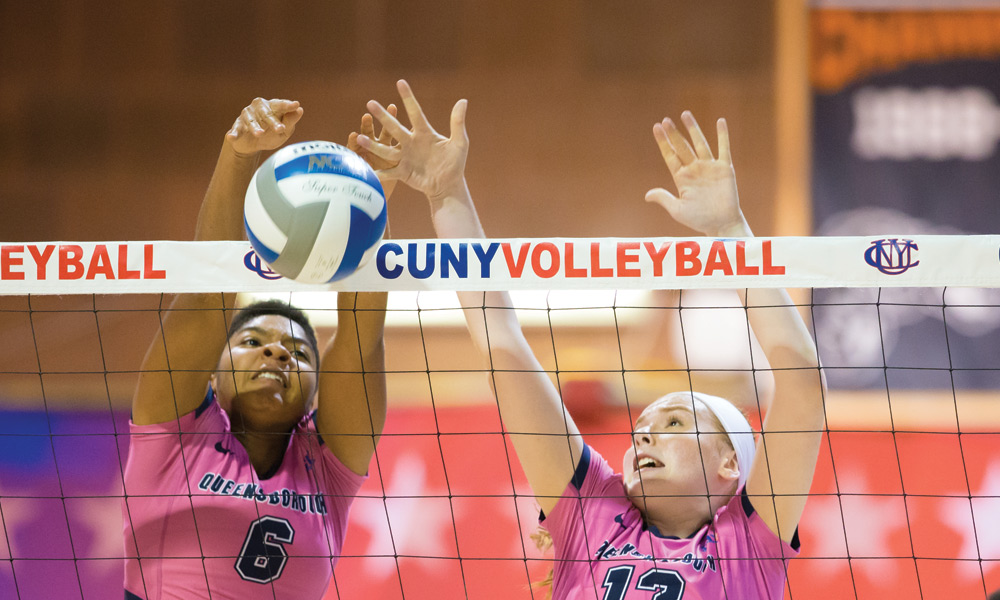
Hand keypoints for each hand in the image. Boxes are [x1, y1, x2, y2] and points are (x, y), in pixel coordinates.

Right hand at [225, 98, 302, 156]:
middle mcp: (259, 107)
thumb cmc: (272, 134)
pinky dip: (233, 133)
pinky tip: (231, 137)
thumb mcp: (284, 131)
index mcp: (273, 106)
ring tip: (259, 134)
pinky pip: (236, 129)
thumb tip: (299, 110)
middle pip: (267, 114)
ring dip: (255, 127)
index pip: (281, 105)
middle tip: (280, 129)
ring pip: (251, 120)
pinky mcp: (237, 125)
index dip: (288, 105)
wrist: (252, 144)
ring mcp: (247, 115)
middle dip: (273, 121)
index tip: (295, 105)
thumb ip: (291, 121)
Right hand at [356, 79, 468, 201]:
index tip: (400, 82)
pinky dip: (377, 172)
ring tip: (359, 137)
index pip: (415, 112)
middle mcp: (411, 142)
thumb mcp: (459, 143)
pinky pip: (388, 172)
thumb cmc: (454, 164)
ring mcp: (405, 157)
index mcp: (424, 133)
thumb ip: (457, 123)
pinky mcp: (402, 172)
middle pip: (395, 127)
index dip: (408, 98)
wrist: (448, 185)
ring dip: (373, 144)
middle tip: (370, 103)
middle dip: (383, 116)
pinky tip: (365, 170)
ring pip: (386, 149)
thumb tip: (463, 100)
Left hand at [645, 111, 748, 236]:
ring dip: (693, 129)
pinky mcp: (725, 168)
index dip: (663, 142)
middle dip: (674, 133)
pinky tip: (720, 121)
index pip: (670, 156)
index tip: (656, 127)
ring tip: (685, 114)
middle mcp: (694, 169)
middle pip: (682, 147)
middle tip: (666, 120)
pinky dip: (723, 135)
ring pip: (700, 143)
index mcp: (681, 178)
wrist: (721, 224)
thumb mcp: (678, 210)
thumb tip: (647, 195)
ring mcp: (709, 167)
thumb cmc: (699, 219)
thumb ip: (664, 198)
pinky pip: (724, 149)